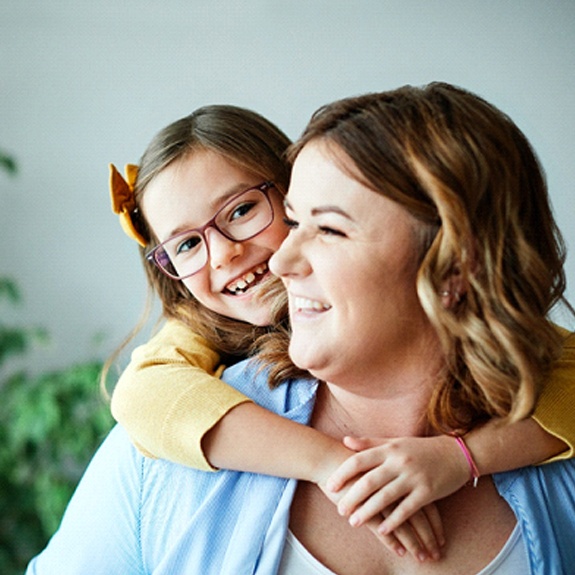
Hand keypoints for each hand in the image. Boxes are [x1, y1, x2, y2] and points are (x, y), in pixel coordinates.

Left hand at [326, 435, 470, 554]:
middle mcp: (399, 462)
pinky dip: (394, 521)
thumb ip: (369, 443)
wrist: (455, 453)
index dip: (343, 473)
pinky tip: (382, 531)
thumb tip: (344, 441)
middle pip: (370, 481)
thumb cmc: (420, 449)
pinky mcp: (427, 492)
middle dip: (352, 497)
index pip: (360, 460)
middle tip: (339, 510)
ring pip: (386, 497)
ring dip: (368, 511)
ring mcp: (413, 477)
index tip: (330, 486)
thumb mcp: (394, 442)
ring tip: (354, 522)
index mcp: (389, 449)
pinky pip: (407, 509)